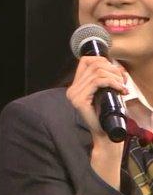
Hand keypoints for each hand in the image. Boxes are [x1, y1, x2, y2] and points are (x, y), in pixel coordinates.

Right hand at [66, 56, 126, 187]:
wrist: (106, 134)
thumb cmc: (109, 115)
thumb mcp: (107, 93)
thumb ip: (107, 80)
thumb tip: (117, 67)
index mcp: (76, 87)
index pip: (85, 61)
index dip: (102, 60)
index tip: (115, 71)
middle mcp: (72, 90)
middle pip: (93, 64)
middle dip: (112, 69)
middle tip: (123, 80)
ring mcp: (74, 95)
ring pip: (97, 72)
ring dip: (115, 77)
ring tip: (122, 86)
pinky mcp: (80, 100)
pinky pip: (97, 82)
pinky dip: (112, 82)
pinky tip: (120, 89)